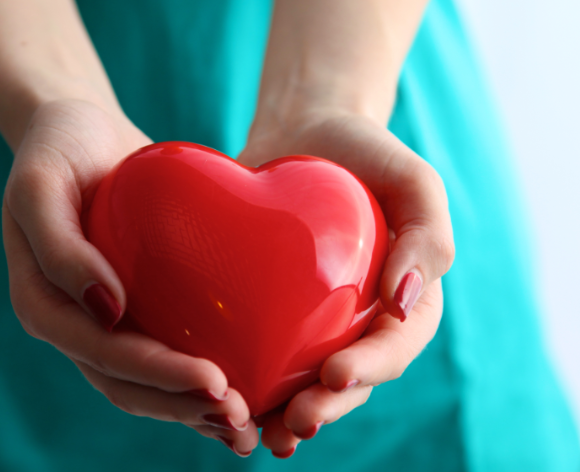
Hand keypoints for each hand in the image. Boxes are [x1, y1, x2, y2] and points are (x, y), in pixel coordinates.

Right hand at [2, 98, 257, 454]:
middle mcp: (74, 323)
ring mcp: (105, 320)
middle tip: (244, 416)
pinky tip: (243, 392)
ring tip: (249, 426)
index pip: (101, 354)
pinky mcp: (135, 306)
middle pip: (127, 383)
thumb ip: (59, 247)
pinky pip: (165, 351)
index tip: (216, 381)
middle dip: (183, 405)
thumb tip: (107, 308)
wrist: (79, 131)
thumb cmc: (56, 150)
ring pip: (146, 383)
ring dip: (193, 410)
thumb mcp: (40, 184)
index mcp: (44, 304)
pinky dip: (196, 380)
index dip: (156, 375)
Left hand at [238, 110, 453, 456]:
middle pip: (347, 380)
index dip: (369, 370)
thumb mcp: (415, 182)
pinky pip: (262, 351)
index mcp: (403, 302)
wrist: (306, 131)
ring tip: (261, 433)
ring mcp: (314, 321)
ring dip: (284, 413)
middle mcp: (359, 321)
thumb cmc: (367, 153)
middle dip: (324, 408)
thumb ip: (430, 236)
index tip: (335, 376)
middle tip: (295, 423)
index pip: (393, 348)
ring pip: (303, 380)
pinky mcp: (271, 310)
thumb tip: (407, 300)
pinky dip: (247, 380)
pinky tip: (222, 397)